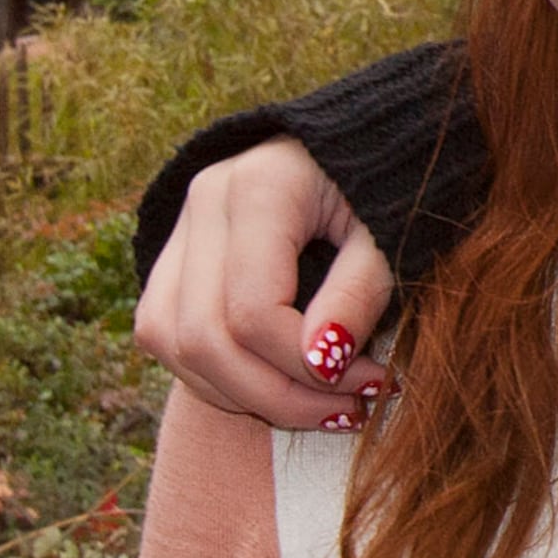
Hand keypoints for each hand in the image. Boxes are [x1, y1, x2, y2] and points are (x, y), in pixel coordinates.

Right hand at [133, 140, 399, 428]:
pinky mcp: (172, 258)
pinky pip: (166, 337)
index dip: (305, 367)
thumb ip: (359, 292)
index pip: (253, 311)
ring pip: (173, 346)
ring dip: (244, 396)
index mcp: (260, 187)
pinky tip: (279, 387)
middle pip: (204, 337)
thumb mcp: (391, 233)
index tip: (372, 382)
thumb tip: (321, 363)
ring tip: (322, 409)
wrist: (358, 145)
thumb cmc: (385, 190)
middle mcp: (204, 202)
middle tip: (349, 412)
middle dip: (276, 395)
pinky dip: (218, 378)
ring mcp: (180, 228)